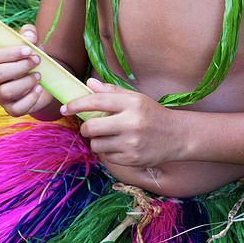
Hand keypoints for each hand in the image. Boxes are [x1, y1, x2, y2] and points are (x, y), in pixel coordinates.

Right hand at [0, 24, 51, 116]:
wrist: (44, 79)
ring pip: (5, 92)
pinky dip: (30, 99)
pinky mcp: (11, 109)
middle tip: (37, 60)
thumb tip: (29, 35)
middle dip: (20, 66)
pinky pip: (16, 109)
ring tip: (39, 75)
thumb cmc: (32, 57)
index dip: (9, 53)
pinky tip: (39, 89)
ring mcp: (0, 96)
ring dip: (26, 82)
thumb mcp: (32, 43)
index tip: (28, 49)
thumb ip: (29, 34)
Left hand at [60, 78, 181, 168]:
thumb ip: (111, 91)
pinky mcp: (132, 159)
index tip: (66, 107)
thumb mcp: (136, 98)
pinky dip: (108, 152)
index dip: (77, 104)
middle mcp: (131, 123)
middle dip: (85, 127)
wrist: (178, 136)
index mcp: (132, 103)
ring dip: (96, 141)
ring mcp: (132, 143)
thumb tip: (88, 83)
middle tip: (89, 126)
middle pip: (91, 127)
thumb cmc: (153, 114)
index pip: (97, 101)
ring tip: (108, 136)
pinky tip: (119, 146)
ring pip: (97, 144)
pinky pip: (107, 157)